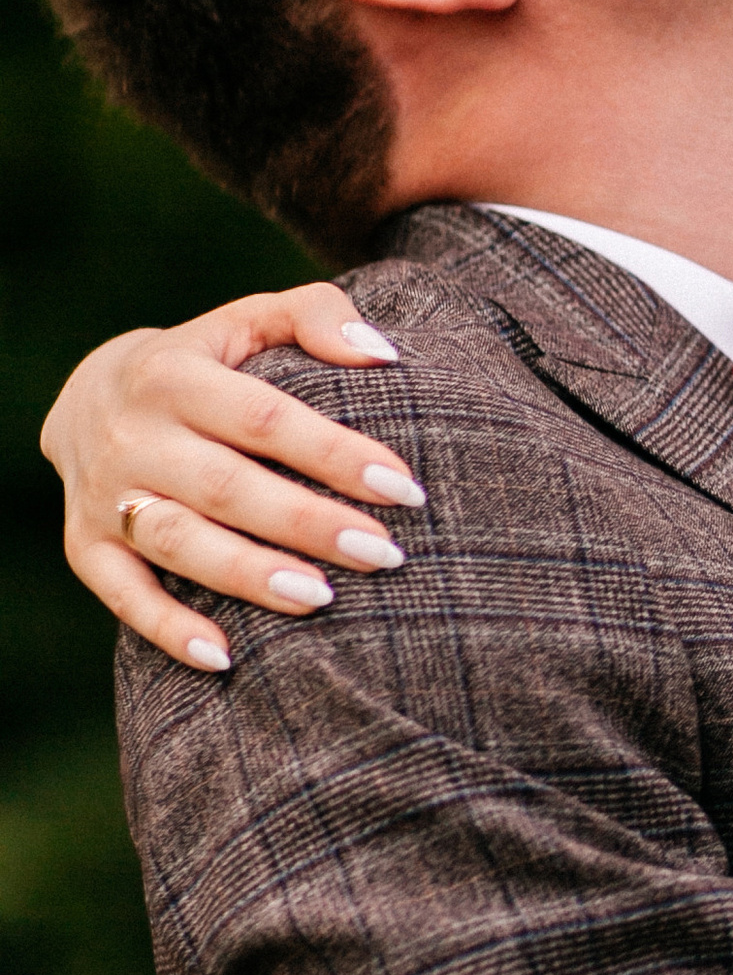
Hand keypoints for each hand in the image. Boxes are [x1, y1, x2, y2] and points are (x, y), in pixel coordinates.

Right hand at [41, 287, 422, 671]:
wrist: (87, 396)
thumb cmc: (205, 362)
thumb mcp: (247, 321)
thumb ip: (313, 315)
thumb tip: (381, 353)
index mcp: (173, 375)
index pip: (265, 417)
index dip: (335, 453)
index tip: (404, 488)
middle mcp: (132, 437)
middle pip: (226, 487)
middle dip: (308, 523)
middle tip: (383, 553)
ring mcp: (105, 497)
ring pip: (178, 543)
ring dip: (249, 576)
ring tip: (322, 599)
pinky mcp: (86, 547)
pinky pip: (123, 596)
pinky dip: (168, 631)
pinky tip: (225, 658)